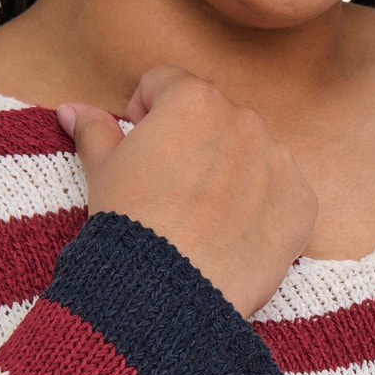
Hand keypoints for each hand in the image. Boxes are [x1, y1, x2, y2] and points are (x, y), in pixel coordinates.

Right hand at [56, 66, 317, 317]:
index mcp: (192, 100)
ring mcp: (278, 160)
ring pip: (250, 152)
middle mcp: (243, 120)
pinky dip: (261, 209)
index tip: (138, 148)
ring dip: (229, 172)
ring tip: (200, 217)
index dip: (144, 113)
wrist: (168, 291)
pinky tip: (231, 236)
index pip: (166, 83)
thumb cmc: (130, 225)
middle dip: (192, 143)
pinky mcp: (301, 202)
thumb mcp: (102, 171)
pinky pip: (281, 193)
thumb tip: (73, 109)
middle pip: (213, 117)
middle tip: (168, 190)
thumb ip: (94, 130)